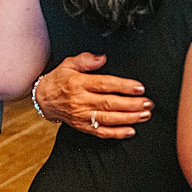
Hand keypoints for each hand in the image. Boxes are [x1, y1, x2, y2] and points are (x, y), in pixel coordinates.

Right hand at [35, 53, 150, 138]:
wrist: (43, 99)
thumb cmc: (58, 81)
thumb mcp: (68, 64)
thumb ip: (85, 59)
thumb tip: (102, 58)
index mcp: (78, 83)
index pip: (104, 85)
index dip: (123, 86)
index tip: (139, 88)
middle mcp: (81, 101)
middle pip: (109, 103)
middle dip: (132, 104)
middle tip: (147, 103)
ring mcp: (82, 115)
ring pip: (108, 119)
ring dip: (129, 118)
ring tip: (144, 115)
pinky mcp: (82, 126)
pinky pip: (101, 132)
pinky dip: (117, 133)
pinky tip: (130, 130)